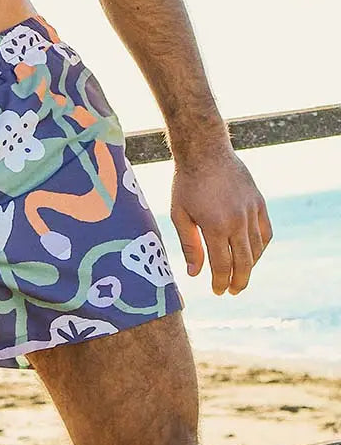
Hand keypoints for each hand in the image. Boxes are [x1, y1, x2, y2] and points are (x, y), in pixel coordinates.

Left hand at [170, 151, 272, 294]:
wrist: (205, 152)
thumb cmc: (186, 183)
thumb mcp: (179, 214)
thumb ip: (189, 245)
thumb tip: (194, 274)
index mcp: (215, 226)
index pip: (222, 265)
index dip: (220, 282)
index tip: (217, 292)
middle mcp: (238, 221)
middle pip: (244, 262)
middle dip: (238, 281)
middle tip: (232, 291)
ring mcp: (252, 212)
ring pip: (257, 249)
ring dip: (250, 265)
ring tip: (240, 275)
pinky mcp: (259, 203)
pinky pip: (266, 232)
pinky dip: (261, 247)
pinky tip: (253, 254)